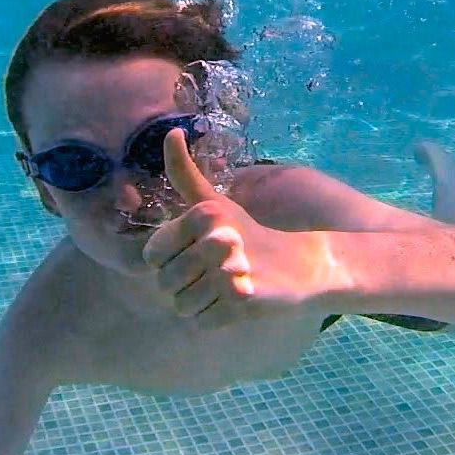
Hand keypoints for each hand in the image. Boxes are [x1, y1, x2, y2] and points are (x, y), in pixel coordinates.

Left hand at [142, 129, 325, 329]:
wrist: (302, 265)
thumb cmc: (248, 234)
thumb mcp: (215, 202)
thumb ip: (185, 173)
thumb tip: (171, 132)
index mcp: (203, 215)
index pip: (152, 255)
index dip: (167, 261)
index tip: (191, 256)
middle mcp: (214, 240)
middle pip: (165, 283)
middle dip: (184, 285)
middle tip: (212, 275)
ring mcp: (228, 272)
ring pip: (181, 306)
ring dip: (198, 304)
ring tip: (221, 289)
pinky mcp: (242, 301)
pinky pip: (201, 322)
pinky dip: (214, 319)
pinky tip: (233, 302)